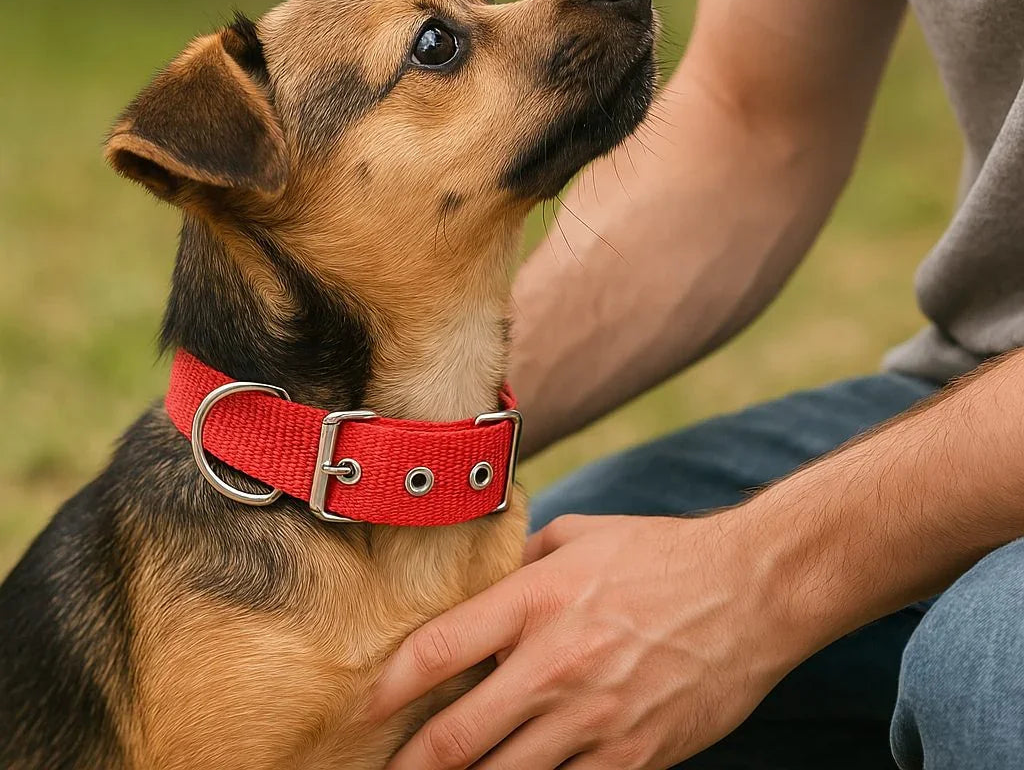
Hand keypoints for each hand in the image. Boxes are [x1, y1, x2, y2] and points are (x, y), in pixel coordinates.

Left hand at [373, 509, 808, 768]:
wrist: (751, 589)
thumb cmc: (662, 554)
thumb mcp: (583, 534)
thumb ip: (526, 558)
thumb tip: (485, 578)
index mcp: (538, 599)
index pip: (440, 650)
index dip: (391, 685)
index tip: (365, 706)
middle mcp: (556, 662)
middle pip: (457, 734)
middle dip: (411, 765)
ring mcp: (596, 717)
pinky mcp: (633, 756)